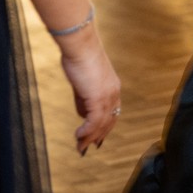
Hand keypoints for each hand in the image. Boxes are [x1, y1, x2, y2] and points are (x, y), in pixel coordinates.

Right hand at [57, 33, 120, 154]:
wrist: (79, 44)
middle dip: (98, 135)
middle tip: (87, 147)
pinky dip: (86, 131)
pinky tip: (78, 136)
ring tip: (80, 147)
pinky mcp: (97, 98)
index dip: (105, 126)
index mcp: (113, 87)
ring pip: (101, 124)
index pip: (112, 112)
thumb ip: (84, 97)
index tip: (98, 137)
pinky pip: (93, 121)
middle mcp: (113, 93)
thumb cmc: (78, 56)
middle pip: (108, 121)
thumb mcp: (82, 81)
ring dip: (89, 137)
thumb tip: (83, 113)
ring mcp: (107, 96)